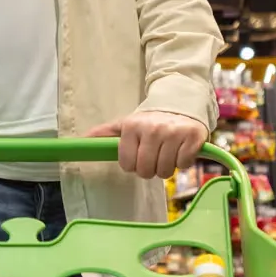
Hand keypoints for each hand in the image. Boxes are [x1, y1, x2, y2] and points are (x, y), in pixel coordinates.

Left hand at [87, 111, 209, 178]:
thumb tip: (82, 140)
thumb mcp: (126, 124)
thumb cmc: (150, 121)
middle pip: (146, 171)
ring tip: (166, 153)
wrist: (181, 105)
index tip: (138, 156)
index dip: (132, 164)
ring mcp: (174, 133)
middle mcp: (153, 129)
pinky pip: (183, 165)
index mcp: (133, 126)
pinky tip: (180, 150)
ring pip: (165, 171)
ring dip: (166, 167)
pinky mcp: (193, 137)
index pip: (127, 164)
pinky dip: (182, 162)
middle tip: (153, 157)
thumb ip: (105, 133)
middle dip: (149, 169)